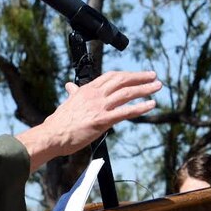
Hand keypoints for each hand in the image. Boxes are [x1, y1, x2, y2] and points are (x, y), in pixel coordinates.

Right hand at [17, 70, 160, 170]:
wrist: (52, 135)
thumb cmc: (58, 123)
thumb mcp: (67, 103)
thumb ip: (73, 94)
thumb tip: (70, 86)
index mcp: (87, 90)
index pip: (111, 76)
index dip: (127, 74)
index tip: (138, 74)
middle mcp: (95, 95)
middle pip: (122, 80)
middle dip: (140, 77)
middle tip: (153, 76)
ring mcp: (99, 106)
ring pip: (127, 93)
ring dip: (145, 89)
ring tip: (157, 87)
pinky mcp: (102, 120)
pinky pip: (126, 111)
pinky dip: (141, 107)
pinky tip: (151, 105)